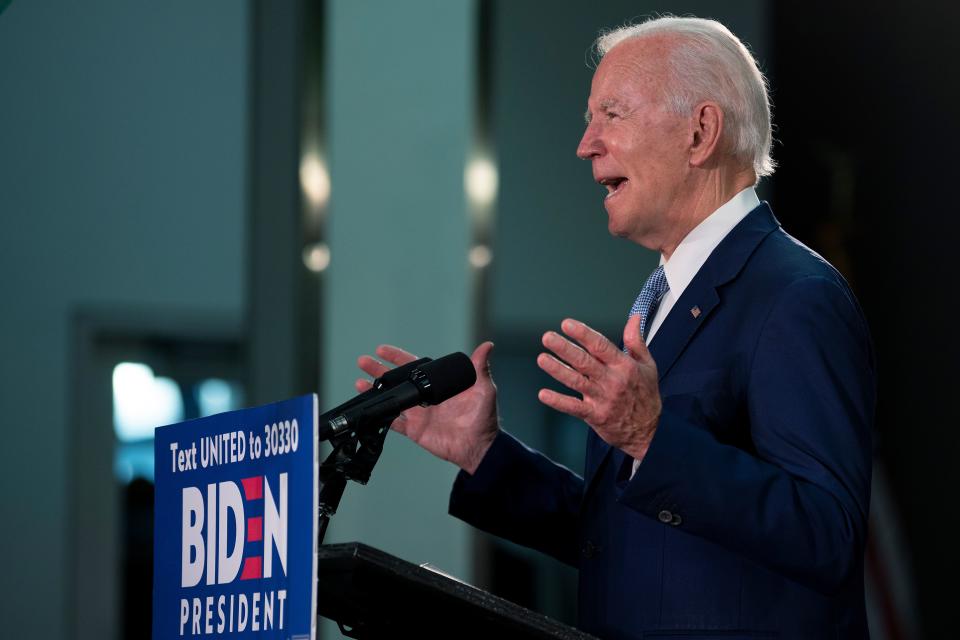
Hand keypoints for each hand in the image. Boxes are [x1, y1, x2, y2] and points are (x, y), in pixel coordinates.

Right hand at [356, 342, 498, 473]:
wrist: (478, 447)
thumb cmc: (483, 418)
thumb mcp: (484, 389)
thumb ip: (480, 368)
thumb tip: (487, 345)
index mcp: (438, 384)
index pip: (415, 366)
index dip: (398, 357)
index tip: (382, 349)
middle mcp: (425, 397)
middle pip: (398, 380)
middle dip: (379, 370)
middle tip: (363, 361)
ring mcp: (418, 414)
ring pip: (392, 399)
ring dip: (375, 391)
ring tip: (358, 383)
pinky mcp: (415, 430)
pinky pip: (394, 422)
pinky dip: (381, 415)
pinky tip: (368, 408)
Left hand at [537, 316, 660, 461]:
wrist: (649, 431)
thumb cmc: (646, 396)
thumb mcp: (648, 365)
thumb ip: (636, 341)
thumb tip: (634, 318)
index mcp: (624, 366)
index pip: (601, 346)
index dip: (583, 334)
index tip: (567, 324)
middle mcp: (612, 381)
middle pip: (585, 361)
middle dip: (565, 348)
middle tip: (548, 338)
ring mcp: (602, 398)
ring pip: (576, 381)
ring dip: (557, 370)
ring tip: (542, 359)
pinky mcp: (595, 415)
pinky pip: (574, 407)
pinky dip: (558, 401)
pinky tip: (544, 394)